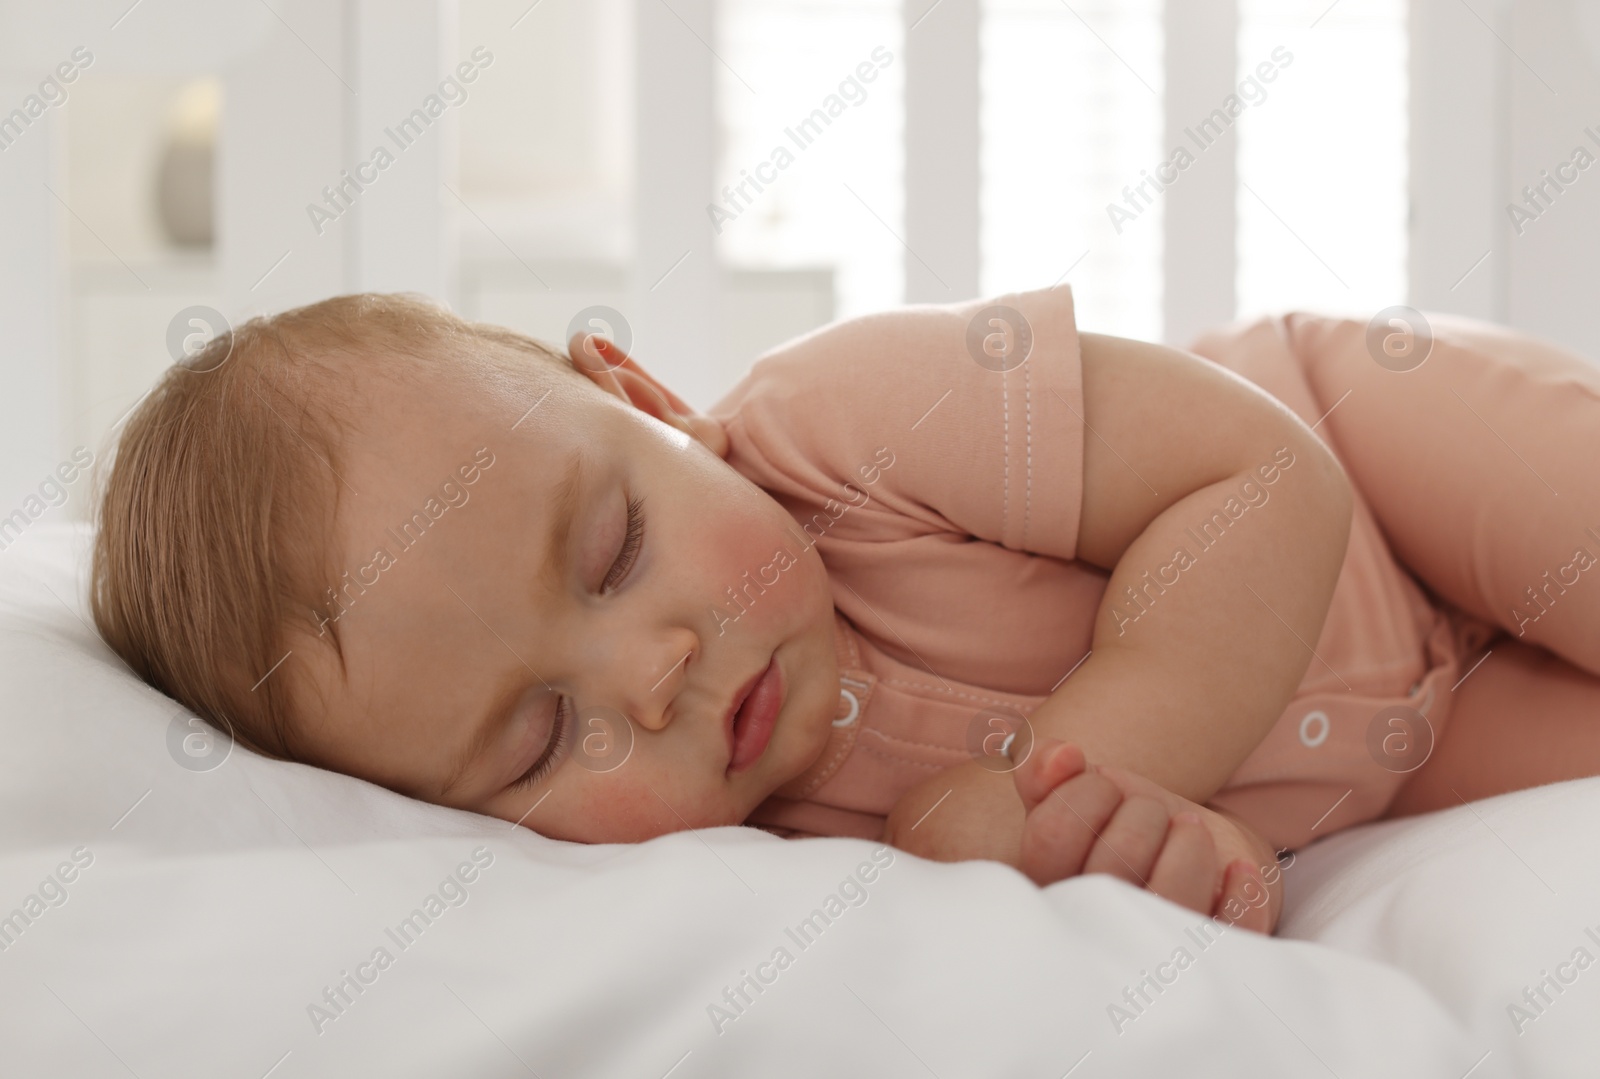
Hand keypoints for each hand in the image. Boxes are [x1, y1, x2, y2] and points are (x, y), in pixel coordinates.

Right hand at [1013, 739, 1283, 934]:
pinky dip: (1241, 893)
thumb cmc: (1117, 833)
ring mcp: (1152, 959)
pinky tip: (1235, 871)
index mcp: (1044, 898)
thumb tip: (1063, 756)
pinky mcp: (1212, 966)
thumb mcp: (1073, 798)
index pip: (1052, 835)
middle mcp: (1089, 938)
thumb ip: (1044, 771)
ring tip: (1189, 832)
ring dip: (1189, 843)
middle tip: (1150, 813)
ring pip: (1171, 897)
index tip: (1103, 786)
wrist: (1181, 866)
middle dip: (1141, 812)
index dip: (1084, 791)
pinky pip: (1231, 932)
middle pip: (1113, 862)